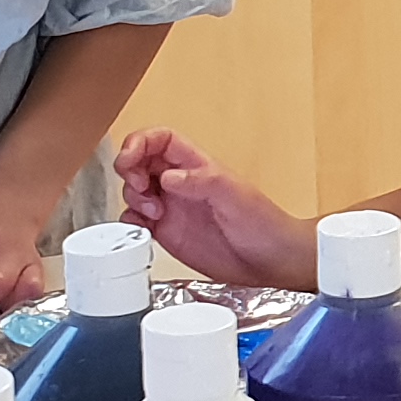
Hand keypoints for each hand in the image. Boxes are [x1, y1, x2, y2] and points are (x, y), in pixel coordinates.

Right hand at [114, 128, 315, 287]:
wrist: (271, 260)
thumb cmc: (263, 223)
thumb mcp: (234, 195)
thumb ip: (201, 181)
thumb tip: (168, 176)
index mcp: (197, 165)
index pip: (160, 140)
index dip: (140, 142)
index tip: (131, 158)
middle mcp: (181, 183)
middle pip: (140, 162)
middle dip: (130, 170)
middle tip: (141, 187)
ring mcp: (172, 207)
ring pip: (134, 191)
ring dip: (133, 198)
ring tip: (155, 212)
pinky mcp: (167, 232)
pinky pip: (137, 220)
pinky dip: (132, 222)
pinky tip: (147, 228)